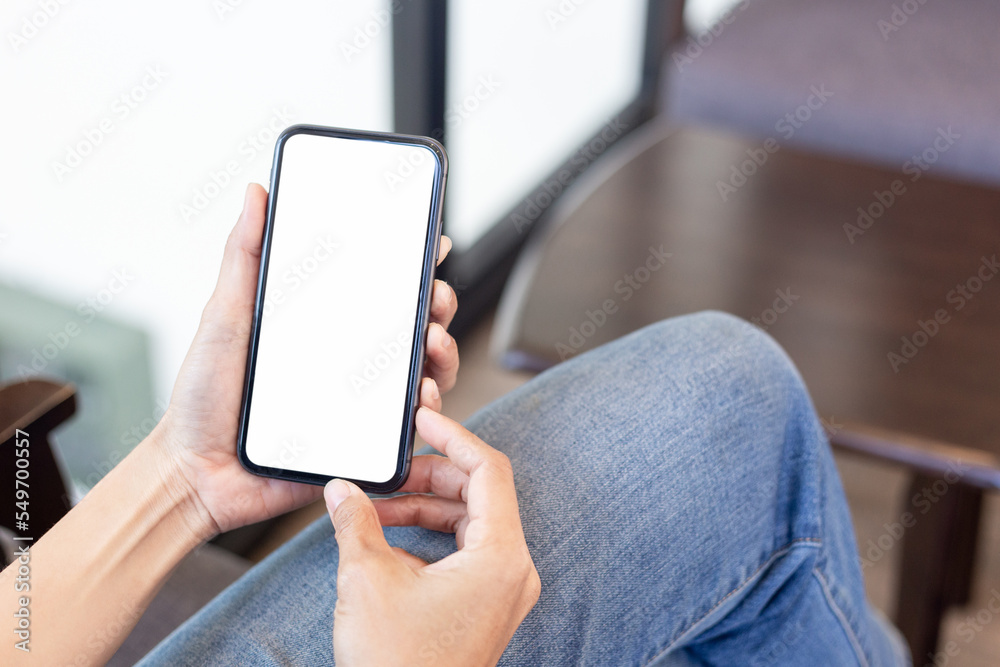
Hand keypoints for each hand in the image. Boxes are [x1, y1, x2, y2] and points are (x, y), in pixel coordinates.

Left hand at [152, 184, 460, 536]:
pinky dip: (427, 403)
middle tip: (435, 295)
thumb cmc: (204, 399)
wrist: (195, 472)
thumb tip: (256, 194)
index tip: (430, 244)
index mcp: (322, 327)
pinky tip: (422, 391)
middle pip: (412, 326)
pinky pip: (408, 423)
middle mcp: (347, 361)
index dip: (410, 267)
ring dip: (442, 351)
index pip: (377, 289)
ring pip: (423, 371)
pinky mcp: (364, 441)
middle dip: (437, 304)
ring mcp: (359, 402)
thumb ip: (244, 255)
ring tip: (432, 339)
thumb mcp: (225, 315)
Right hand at [325, 407, 540, 665]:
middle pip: (479, 493)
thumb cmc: (399, 666)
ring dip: (425, 506)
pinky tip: (388, 538)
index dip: (454, 435)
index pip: (488, 469)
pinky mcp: (487, 606)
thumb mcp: (367, 580)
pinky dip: (431, 536)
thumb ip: (356, 522)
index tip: (424, 417)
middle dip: (429, 475)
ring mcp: (503, 591)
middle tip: (387, 471)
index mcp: (501, 555)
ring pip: (470, 522)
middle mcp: (513, 570)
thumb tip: (342, 491)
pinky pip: (466, 551)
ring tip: (376, 506)